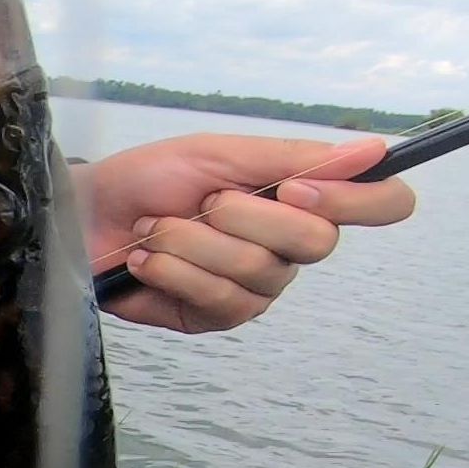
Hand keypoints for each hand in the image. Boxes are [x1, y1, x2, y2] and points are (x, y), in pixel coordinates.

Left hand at [81, 135, 416, 332]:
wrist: (86, 217)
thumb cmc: (150, 179)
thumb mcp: (221, 154)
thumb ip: (295, 157)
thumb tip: (375, 150)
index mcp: (303, 198)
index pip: (382, 204)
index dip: (356, 200)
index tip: (298, 188)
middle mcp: (291, 246)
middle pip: (317, 241)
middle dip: (246, 215)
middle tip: (203, 201)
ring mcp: (258, 286)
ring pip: (258, 270)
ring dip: (195, 241)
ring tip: (157, 228)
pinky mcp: (219, 317)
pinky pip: (220, 299)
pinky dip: (175, 270)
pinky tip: (148, 258)